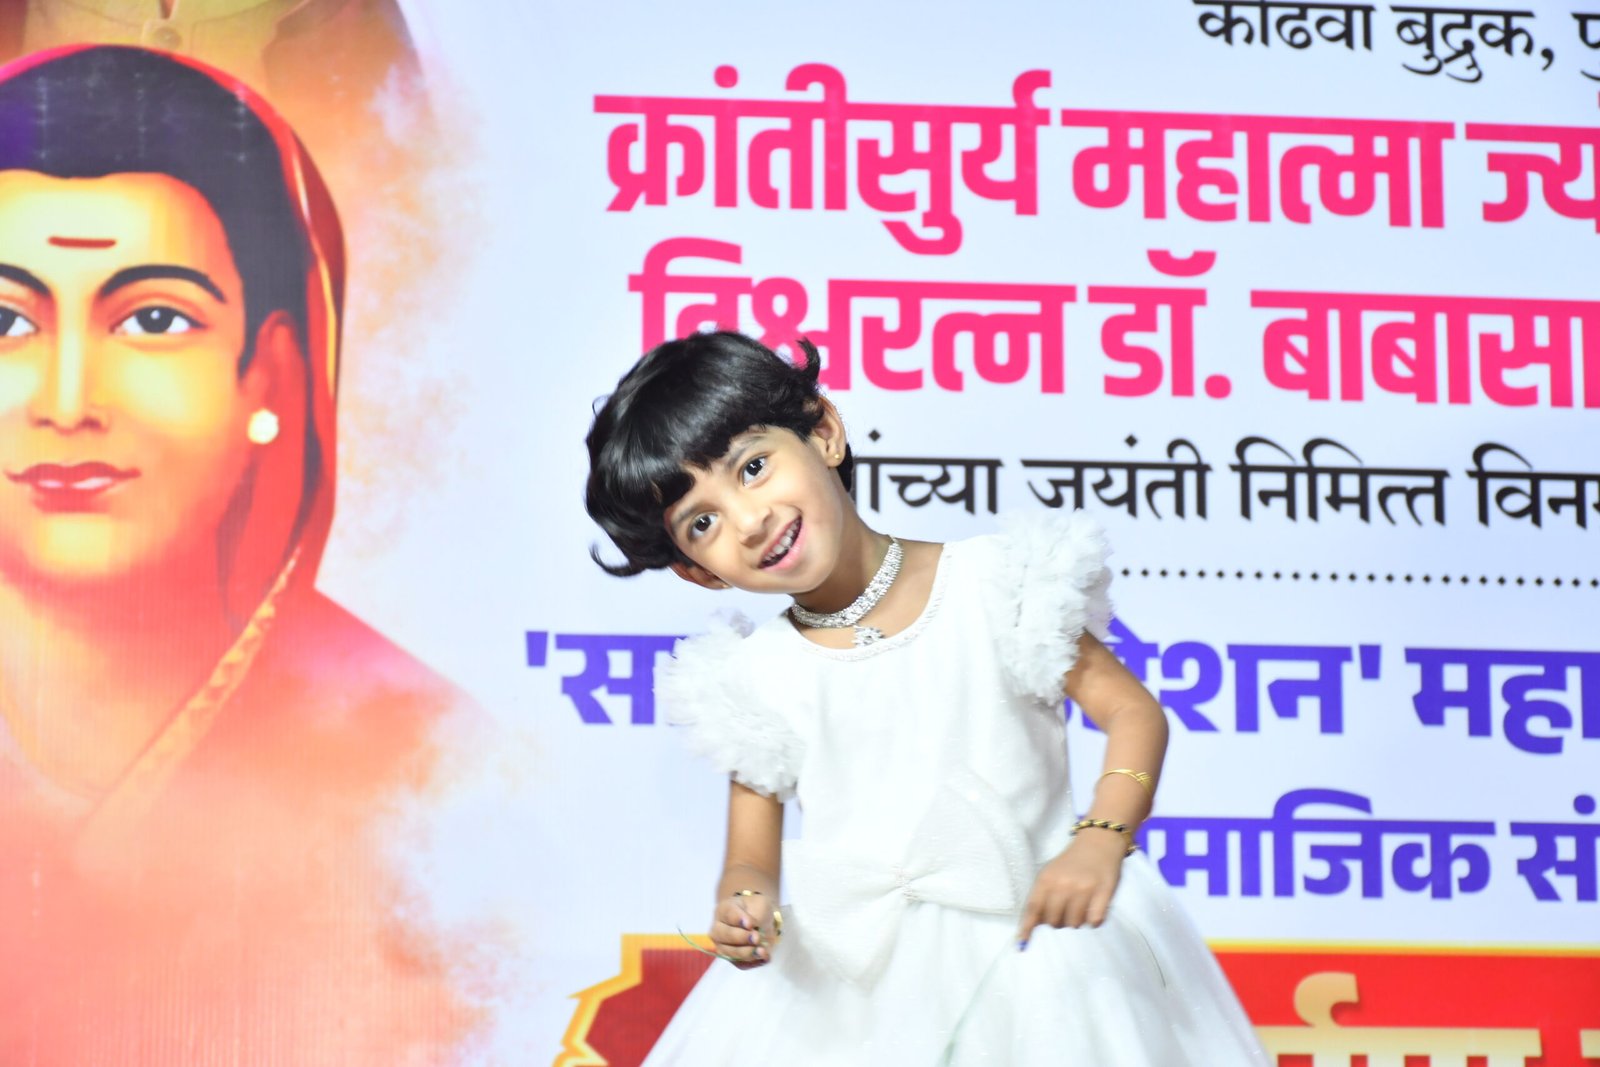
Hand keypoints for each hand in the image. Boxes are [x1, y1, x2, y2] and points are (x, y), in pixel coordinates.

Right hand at [710, 892, 776, 968]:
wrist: (761, 920)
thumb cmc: (757, 909)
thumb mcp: (760, 906)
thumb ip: (756, 918)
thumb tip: (752, 932)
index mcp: (724, 910)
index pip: (729, 914)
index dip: (738, 920)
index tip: (750, 924)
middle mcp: (718, 928)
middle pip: (726, 935)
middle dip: (742, 938)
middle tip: (757, 937)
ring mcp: (723, 945)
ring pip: (731, 952)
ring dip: (748, 953)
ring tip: (762, 951)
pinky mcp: (732, 959)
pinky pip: (741, 964)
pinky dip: (753, 962)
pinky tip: (765, 957)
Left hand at [1016, 829, 1126, 947]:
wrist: (1098, 842)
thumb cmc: (1071, 862)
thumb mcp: (1051, 874)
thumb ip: (1041, 897)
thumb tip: (1033, 924)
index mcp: (1046, 879)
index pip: (1033, 908)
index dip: (1027, 927)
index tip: (1022, 943)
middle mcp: (1063, 884)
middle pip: (1054, 921)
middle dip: (1058, 921)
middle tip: (1065, 910)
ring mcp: (1084, 889)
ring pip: (1075, 923)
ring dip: (1077, 920)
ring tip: (1080, 906)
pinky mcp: (1104, 892)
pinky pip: (1094, 921)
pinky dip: (1093, 920)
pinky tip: (1094, 908)